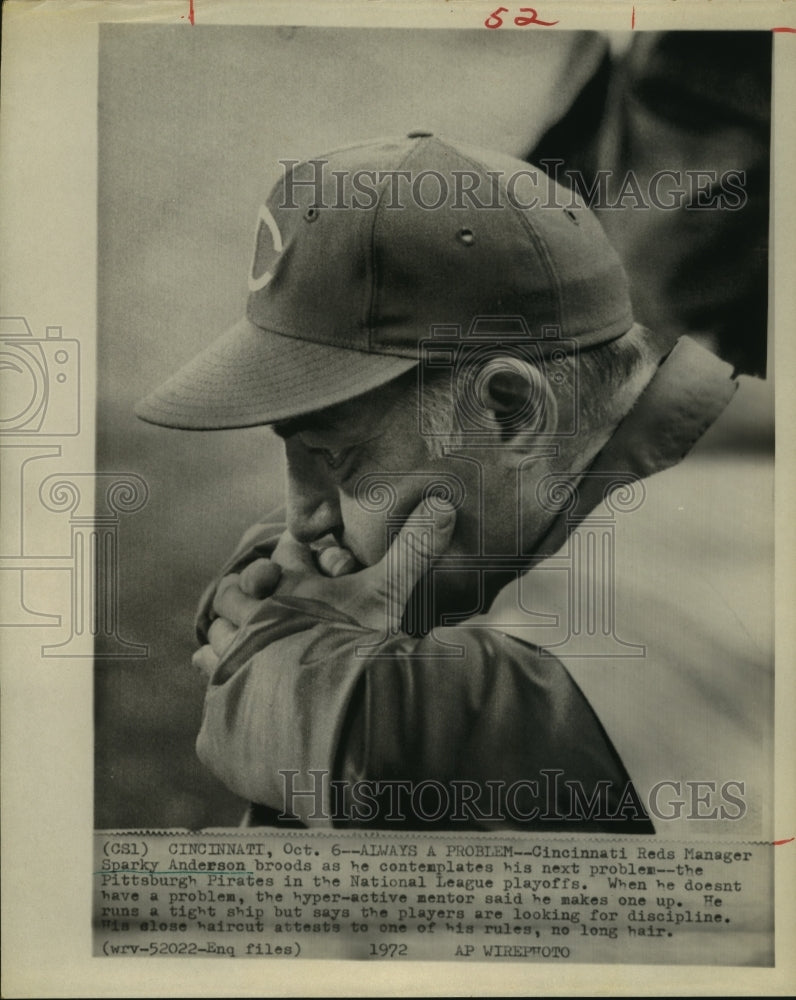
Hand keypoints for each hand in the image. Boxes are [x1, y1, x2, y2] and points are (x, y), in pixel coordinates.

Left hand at [192, 500, 455, 678]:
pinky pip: (211, 676)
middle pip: (233, 592)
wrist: (338, 711)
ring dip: (228, 634)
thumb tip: (445, 505)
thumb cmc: (358, 643)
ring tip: (244, 642)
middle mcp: (254, 615)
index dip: (282, 561)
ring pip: (216, 635)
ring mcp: (238, 655)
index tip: (290, 570)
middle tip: (266, 604)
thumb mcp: (388, 592)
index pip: (270, 559)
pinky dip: (218, 673)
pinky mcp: (230, 695)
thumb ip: (414, 549)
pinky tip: (232, 679)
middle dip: (247, 594)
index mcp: (285, 586)